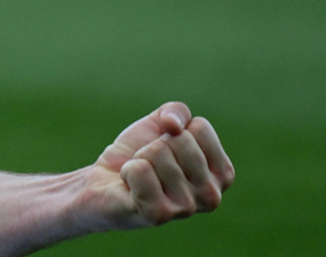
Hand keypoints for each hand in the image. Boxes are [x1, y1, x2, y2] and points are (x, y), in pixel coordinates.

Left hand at [79, 101, 234, 229]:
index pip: (200, 128)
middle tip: (149, 165)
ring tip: (140, 177)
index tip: (165, 149)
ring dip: (140, 159)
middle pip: (180, 140)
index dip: (172, 131)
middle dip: (155, 146)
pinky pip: (141, 169)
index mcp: (222, 174)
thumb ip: (176, 111)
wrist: (103, 182)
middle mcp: (212, 196)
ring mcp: (187, 208)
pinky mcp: (159, 214)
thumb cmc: (137, 154)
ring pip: (158, 153)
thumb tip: (173, 125)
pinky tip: (130, 186)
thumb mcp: (159, 123)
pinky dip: (128, 170)